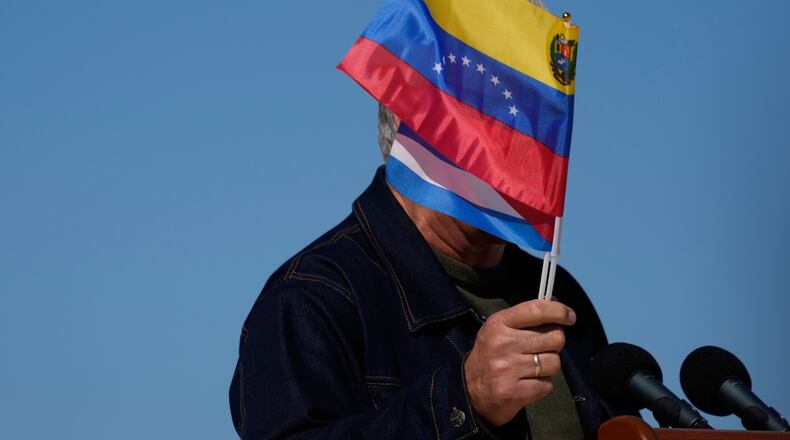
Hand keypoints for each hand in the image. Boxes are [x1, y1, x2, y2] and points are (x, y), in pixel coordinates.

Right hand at [463, 299, 575, 426]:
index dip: (559, 311)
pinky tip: (528, 382)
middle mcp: (503, 344)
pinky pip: (548, 384)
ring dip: (548, 366)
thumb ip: (527, 316)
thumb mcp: (501, 329)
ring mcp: (508, 369)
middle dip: (554, 344)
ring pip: (554, 362)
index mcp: (499, 323)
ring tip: (531, 368)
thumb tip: (557, 304)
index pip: (537, 310)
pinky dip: (542, 384)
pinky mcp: (515, 392)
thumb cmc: (492, 355)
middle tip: (541, 349)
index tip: (570, 317)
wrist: (471, 391)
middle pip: (554, 338)